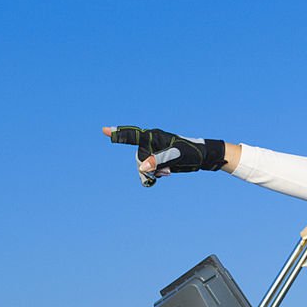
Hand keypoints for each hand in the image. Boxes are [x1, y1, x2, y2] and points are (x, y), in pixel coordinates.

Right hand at [102, 126, 226, 186]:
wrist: (202, 157)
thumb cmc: (190, 152)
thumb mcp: (176, 155)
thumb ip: (158, 159)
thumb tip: (142, 167)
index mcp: (154, 136)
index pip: (132, 135)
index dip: (118, 133)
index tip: (104, 130)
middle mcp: (151, 143)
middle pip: (138, 158)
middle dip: (148, 167)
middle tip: (167, 170)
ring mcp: (153, 152)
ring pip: (142, 167)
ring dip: (153, 173)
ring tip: (169, 172)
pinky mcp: (157, 161)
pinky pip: (148, 171)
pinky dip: (154, 176)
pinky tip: (166, 175)